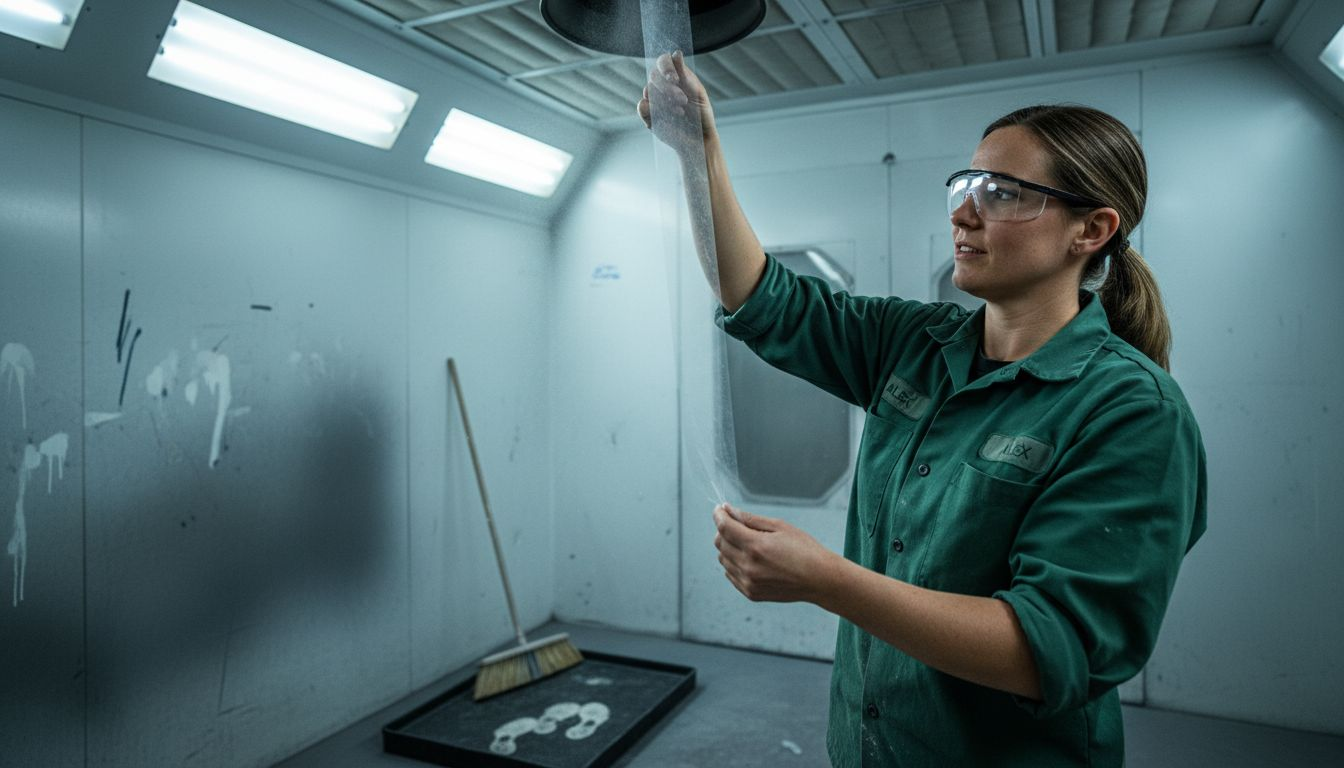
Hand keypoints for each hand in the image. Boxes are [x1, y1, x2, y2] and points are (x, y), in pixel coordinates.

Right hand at [637, 50, 717, 153]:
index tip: (674, 79)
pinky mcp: (649, 116)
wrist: (699, 141)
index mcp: (676, 77)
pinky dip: (651, 108)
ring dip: (664, 99)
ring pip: (648, 89)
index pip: (663, 61)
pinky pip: (642, 106)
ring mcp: (654, 100)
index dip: (665, 66)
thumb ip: (686, 75)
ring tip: (680, 112)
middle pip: (654, 74)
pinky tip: (666, 116)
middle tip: (682, 100)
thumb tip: (676, 53)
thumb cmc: (701, 116)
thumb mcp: (698, 94)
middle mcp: (663, 86)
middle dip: (667, 87)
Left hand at [712, 503, 837, 603]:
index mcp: (756, 546)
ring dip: (728, 547)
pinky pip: (730, 574)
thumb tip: (728, 510)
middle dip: (724, 529)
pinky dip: (734, 563)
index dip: (719, 515)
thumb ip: (750, 519)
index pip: (724, 527)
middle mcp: (748, 566)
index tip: (719, 509)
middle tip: (736, 524)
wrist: (820, 580)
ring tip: (747, 542)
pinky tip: (750, 558)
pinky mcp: (751, 593)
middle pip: (720, 543)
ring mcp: (748, 582)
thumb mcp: (780, 526)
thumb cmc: (804, 549)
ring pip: (722, 559)